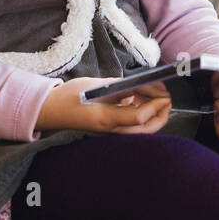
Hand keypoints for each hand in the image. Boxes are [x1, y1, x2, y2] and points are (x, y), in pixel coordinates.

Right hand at [35, 77, 172, 134]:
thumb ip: (121, 88)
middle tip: (168, 99)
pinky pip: (131, 126)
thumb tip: (143, 87)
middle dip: (162, 115)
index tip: (166, 93)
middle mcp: (111, 129)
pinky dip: (141, 115)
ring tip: (157, 97)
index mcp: (107, 118)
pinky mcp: (109, 130)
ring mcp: (110, 132)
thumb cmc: (70, 97)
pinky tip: (140, 100)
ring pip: (141, 129)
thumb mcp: (97, 87)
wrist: (50, 111)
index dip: (156, 105)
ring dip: (153, 114)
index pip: (140, 116)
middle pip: (146, 129)